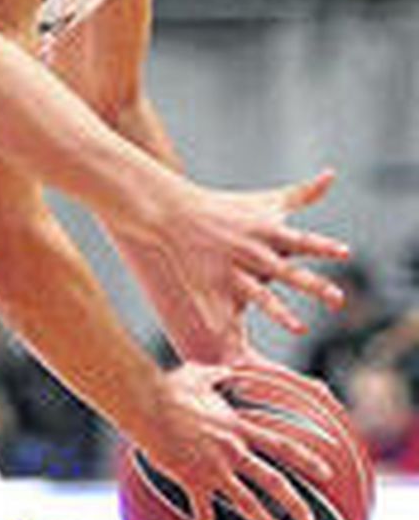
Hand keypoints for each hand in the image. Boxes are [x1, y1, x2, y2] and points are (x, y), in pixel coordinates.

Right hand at [117, 169, 345, 363]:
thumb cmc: (226, 208)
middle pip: (288, 271)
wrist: (174, 213)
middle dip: (313, 285)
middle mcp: (252, 252)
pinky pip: (218, 307)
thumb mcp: (265, 201)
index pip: (301, 240)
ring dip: (280, 312)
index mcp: (267, 233)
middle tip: (338, 299)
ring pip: (259, 294)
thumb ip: (302, 193)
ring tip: (300, 329)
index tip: (344, 252)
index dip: (323, 245)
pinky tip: (229, 344)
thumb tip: (331, 174)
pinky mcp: (210, 284)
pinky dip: (222, 325)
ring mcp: (231, 270)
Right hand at [135, 363, 335, 519]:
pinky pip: (203, 511)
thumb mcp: (197, 374)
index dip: (306, 459)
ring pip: (246, 501)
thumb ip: (218, 374)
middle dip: (295, 503)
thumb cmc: (167, 387)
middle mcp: (232, 451)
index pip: (281, 445)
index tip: (326, 472)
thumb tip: (227, 367)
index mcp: (237, 428)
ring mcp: (212, 468)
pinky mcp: (190, 479)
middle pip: (272, 481)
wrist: (145, 403)